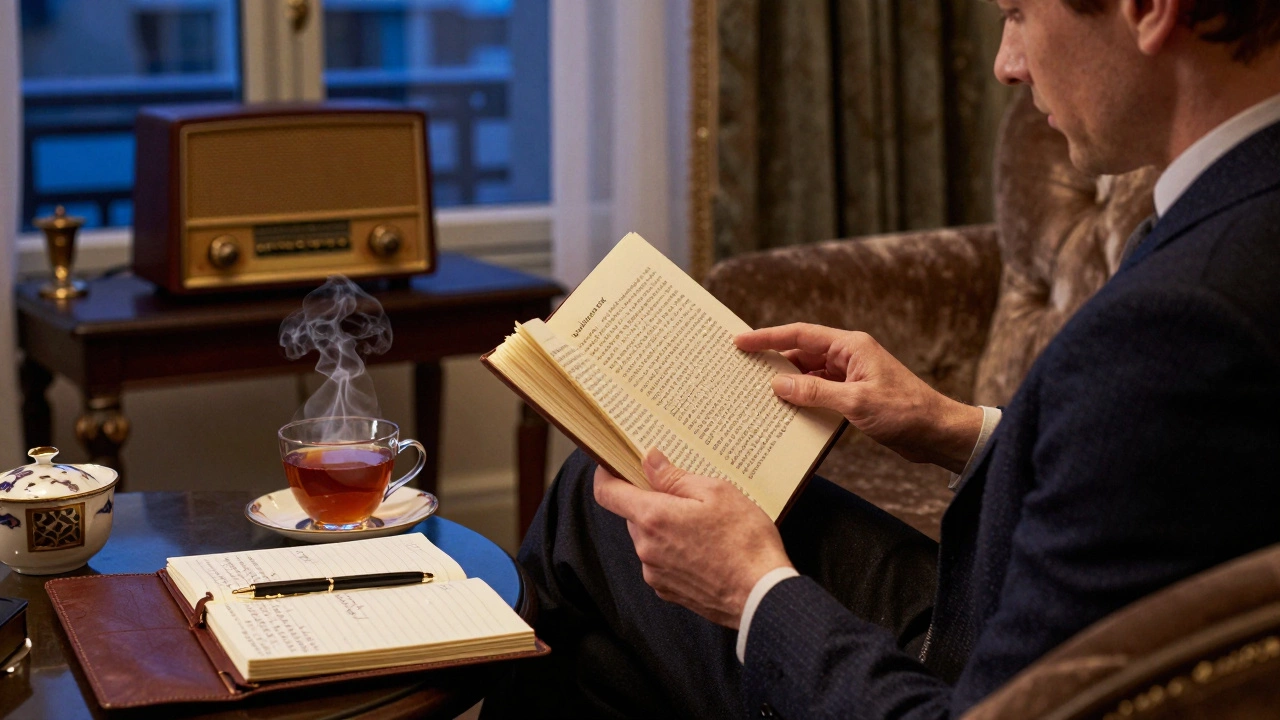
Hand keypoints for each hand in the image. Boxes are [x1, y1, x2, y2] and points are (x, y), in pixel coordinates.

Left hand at [593, 449, 791, 628]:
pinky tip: (705, 551)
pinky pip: (661, 561)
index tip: (614, 466)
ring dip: (666, 528)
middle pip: (634, 515)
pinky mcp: (667, 590)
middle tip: (688, 498)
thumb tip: (649, 460)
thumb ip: (675, 476)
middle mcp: (646, 547)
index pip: (607, 493)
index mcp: (653, 517)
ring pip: (649, 539)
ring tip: (705, 528)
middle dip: (653, 502)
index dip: (606, 475)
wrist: (762, 595)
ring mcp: (655, 572)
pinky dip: (675, 552)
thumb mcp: (716, 492)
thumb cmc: (745, 542)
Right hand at [736, 323, 981, 473]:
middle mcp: (848, 357)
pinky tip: (786, 411)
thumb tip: (779, 385)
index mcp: (850, 346)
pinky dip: (802, 399)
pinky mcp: (853, 396)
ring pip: (808, 374)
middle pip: (801, 353)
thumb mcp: (856, 402)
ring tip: (757, 392)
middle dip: (773, 361)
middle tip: (742, 369)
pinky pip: (819, 392)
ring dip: (787, 384)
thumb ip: (815, 392)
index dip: (767, 337)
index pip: (799, 335)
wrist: (938, 433)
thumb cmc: (905, 412)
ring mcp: (851, 376)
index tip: (740, 341)